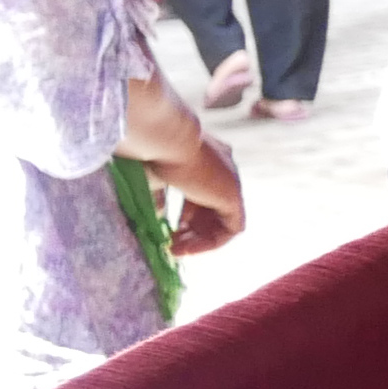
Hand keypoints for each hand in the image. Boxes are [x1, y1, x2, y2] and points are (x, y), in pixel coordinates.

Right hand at [117, 74, 247, 254]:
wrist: (168, 137)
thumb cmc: (154, 152)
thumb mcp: (154, 178)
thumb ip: (159, 198)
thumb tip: (157, 218)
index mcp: (209, 159)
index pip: (203, 194)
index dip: (188, 215)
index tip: (171, 228)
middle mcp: (225, 169)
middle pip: (214, 209)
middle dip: (193, 231)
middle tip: (172, 245)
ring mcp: (232, 182)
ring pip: (223, 221)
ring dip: (201, 240)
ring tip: (176, 250)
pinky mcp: (233, 196)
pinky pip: (232, 229)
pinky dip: (212, 242)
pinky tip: (190, 249)